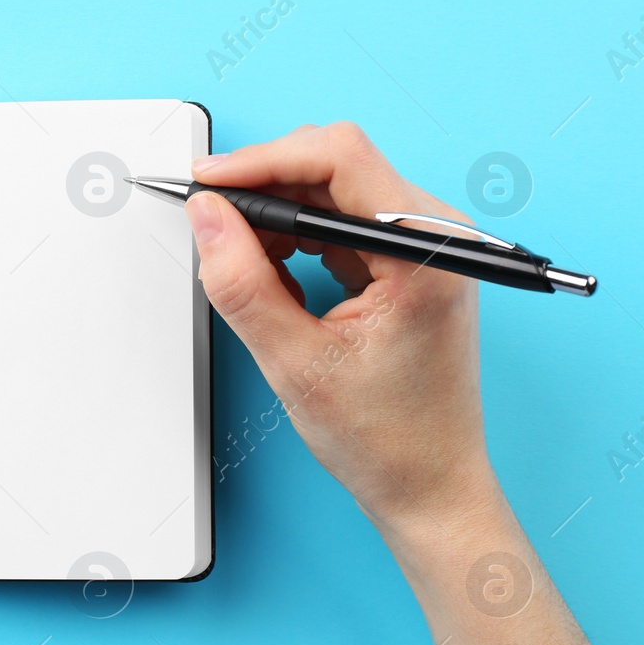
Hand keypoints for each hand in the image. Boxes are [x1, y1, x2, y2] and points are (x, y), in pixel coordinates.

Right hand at [185, 123, 497, 538]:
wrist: (430, 486)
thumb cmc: (387, 440)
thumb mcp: (294, 363)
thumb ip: (242, 283)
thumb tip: (207, 217)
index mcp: (427, 254)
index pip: (341, 158)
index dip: (264, 160)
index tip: (209, 181)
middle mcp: (437, 236)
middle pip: (335, 165)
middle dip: (265, 188)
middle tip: (212, 225)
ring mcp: (425, 245)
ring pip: (333, 188)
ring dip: (278, 216)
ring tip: (246, 268)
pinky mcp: (407, 259)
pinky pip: (341, 220)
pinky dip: (297, 237)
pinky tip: (274, 277)